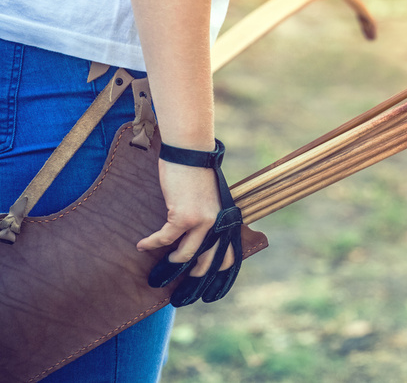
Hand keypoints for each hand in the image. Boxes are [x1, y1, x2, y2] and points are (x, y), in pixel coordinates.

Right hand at [137, 158, 237, 304]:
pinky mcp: (183, 217)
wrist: (191, 153)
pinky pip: (165, 239)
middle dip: (192, 276)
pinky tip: (142, 245)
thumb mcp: (212, 199)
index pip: (229, 257)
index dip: (217, 274)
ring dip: (170, 262)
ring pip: (185, 254)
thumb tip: (200, 235)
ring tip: (159, 268)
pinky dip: (152, 243)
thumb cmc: (198, 173)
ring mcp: (202, 222)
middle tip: (179, 287)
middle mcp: (218, 224)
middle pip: (207, 262)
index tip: (206, 289)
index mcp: (226, 221)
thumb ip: (211, 217)